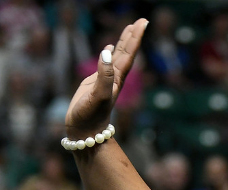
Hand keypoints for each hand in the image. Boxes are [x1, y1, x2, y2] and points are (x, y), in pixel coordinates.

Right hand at [66, 19, 147, 137]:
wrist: (85, 132)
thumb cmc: (90, 116)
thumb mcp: (97, 95)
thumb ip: (103, 75)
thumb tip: (107, 52)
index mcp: (117, 78)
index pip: (128, 54)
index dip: (135, 38)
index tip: (142, 23)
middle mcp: (114, 77)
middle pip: (126, 52)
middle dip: (133, 36)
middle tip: (141, 21)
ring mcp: (105, 79)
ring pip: (117, 57)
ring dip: (123, 42)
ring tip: (129, 28)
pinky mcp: (95, 82)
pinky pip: (105, 64)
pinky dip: (109, 54)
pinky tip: (109, 48)